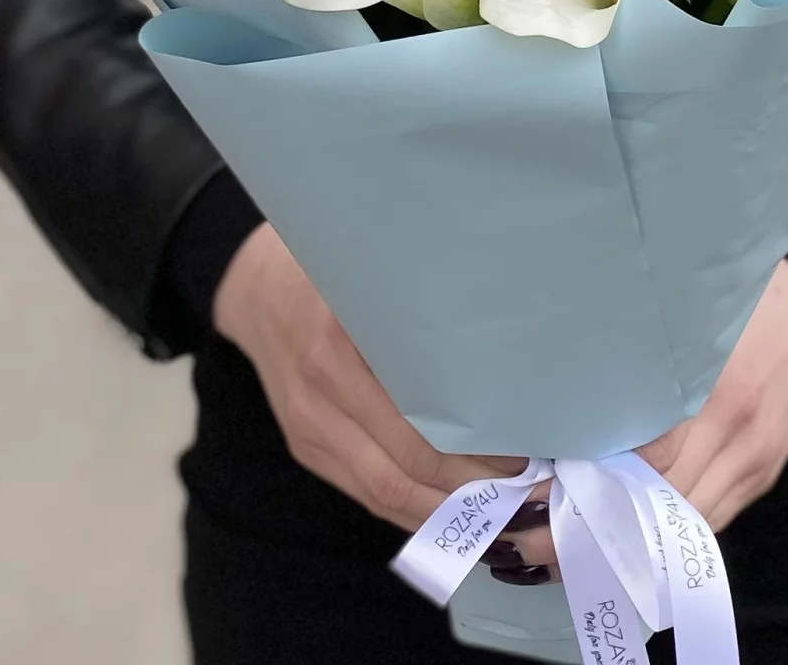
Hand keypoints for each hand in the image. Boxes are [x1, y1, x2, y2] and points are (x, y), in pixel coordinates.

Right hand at [215, 224, 525, 531]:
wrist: (256, 288)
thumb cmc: (331, 271)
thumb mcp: (374, 279)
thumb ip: (423, 316)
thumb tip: (501, 363)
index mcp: (339, 349)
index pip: (415, 428)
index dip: (474, 452)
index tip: (528, 453)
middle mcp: (320, 397)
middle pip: (404, 471)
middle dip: (472, 493)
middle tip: (531, 494)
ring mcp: (309, 429)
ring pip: (385, 493)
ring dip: (447, 515)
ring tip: (505, 516)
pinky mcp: (306, 446)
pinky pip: (365, 492)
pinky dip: (414, 509)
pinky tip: (455, 513)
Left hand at [503, 261, 787, 574]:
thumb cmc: (738, 295)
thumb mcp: (687, 308)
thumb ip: (635, 352)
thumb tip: (563, 393)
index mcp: (714, 386)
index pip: (643, 458)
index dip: (583, 481)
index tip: (528, 491)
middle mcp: (735, 432)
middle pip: (656, 502)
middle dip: (589, 525)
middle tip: (522, 533)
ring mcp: (751, 460)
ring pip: (679, 523)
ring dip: (619, 542)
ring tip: (555, 546)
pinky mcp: (760, 475)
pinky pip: (705, 519)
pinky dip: (659, 535)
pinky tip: (615, 538)